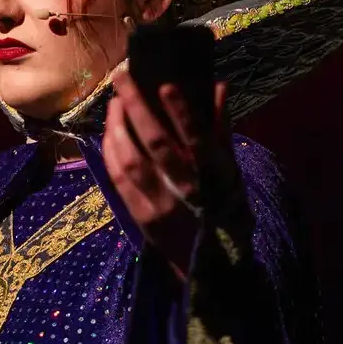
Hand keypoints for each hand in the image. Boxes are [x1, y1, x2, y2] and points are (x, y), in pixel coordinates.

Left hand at [102, 69, 238, 279]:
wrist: (213, 267)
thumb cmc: (227, 210)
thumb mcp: (232, 172)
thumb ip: (222, 128)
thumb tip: (219, 86)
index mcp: (214, 176)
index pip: (196, 137)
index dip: (180, 111)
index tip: (164, 83)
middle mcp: (186, 189)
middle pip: (155, 142)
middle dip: (135, 105)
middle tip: (122, 76)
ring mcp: (160, 204)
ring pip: (130, 158)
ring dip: (117, 126)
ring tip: (114, 102)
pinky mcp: (141, 216)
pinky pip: (119, 177)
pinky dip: (111, 151)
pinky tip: (110, 132)